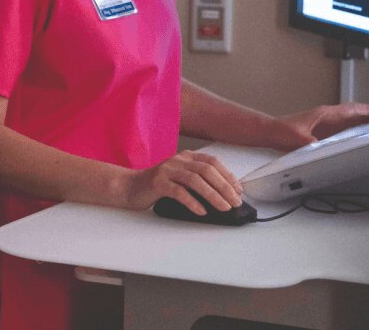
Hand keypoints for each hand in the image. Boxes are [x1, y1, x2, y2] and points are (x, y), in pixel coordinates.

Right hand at [122, 150, 242, 215]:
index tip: (238, 190)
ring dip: (213, 195)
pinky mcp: (158, 182)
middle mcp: (178, 160)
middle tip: (235, 202)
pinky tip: (202, 211)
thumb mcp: (179, 179)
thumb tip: (222, 196)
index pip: (212, 162)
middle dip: (224, 187)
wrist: (130, 187)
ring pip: (195, 180)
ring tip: (224, 208)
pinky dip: (192, 202)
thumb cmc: (157, 186)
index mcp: (186, 157)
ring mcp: (167, 170)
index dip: (227, 175)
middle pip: (206, 170)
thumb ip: (196, 182)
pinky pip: (178, 191)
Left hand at [268, 102, 368, 152]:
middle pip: (359, 115)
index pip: (355, 110)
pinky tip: (368, 139)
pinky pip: (349, 131)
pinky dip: (361, 132)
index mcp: (327, 114)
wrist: (272, 132)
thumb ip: (312, 142)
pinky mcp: (327, 133)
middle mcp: (331, 117)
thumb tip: (324, 147)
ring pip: (355, 122)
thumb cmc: (283, 130)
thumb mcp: (298, 138)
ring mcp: (330, 125)